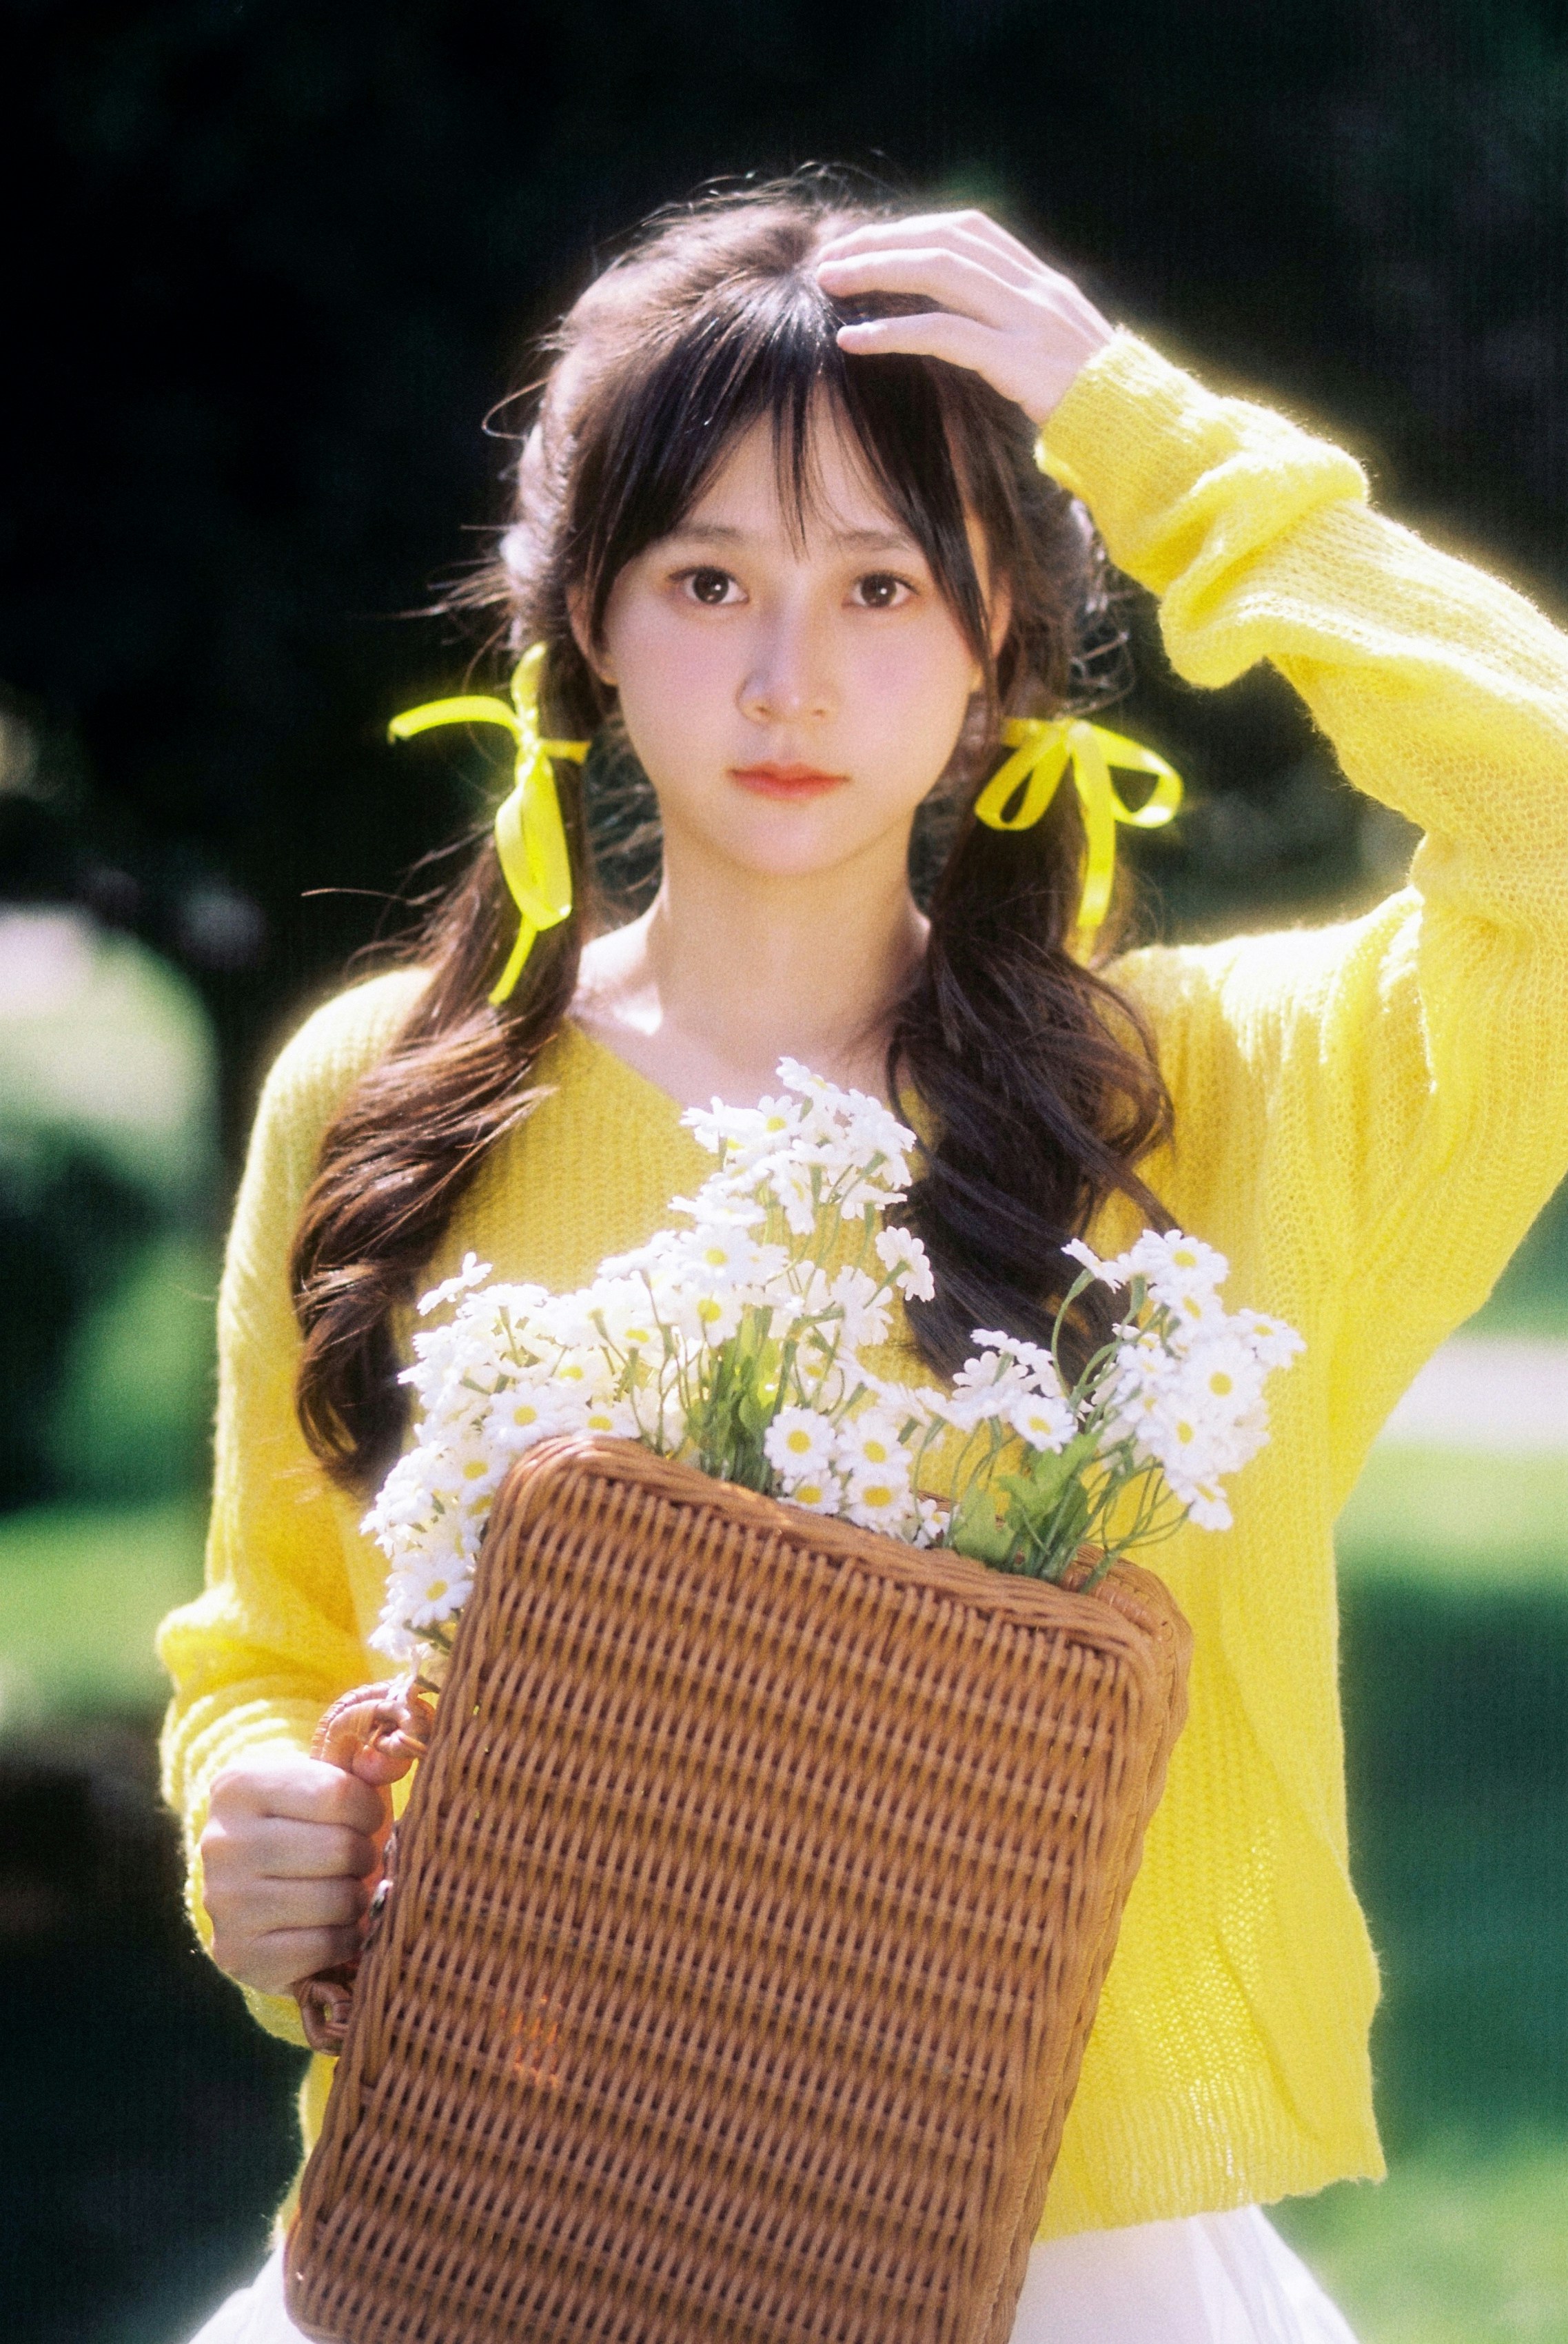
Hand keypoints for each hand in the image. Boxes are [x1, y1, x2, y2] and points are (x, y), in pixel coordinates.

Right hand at [200, 1751, 388, 1999]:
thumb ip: (368, 1762)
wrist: (256, 1887)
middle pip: (339, 1849)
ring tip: (344, 1891)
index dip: (369, 1811)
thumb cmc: (308, 1823)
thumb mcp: (330, 1780)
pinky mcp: (235, 1954)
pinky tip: (332, 1927)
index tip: (364, 1820)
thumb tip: (396, 1758)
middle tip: (356, 1860)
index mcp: (239, 1785)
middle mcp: (221, 1842)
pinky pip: (321, 1948)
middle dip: (364, 1857)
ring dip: (356, 1900)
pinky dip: (343, 1940)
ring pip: (334, 1901)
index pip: (339, 1794)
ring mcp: (223, 1902)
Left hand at [815, 209, 1113, 427]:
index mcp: (1043, 283)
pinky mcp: (1021, 362)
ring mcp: (1031, 322)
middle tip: (831, 258)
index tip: (868, 243)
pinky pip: (946, 335)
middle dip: (883, 243)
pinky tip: (854, 339)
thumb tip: (970, 334)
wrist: (1142, 438)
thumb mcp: (1055, 358)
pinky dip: (893, 331)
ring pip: (941, 272)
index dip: (913, 228)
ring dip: (877, 272)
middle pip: (946, 240)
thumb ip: (1017, 335)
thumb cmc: (1095, 412)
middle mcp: (1037, 290)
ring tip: (829, 285)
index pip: (969, 229)